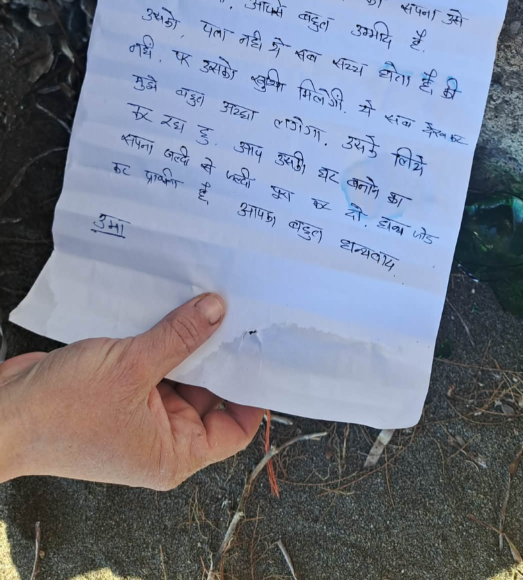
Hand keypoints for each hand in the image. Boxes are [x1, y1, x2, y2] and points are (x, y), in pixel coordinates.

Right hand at [0, 294, 261, 488]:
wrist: (5, 413)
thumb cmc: (62, 413)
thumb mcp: (132, 367)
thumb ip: (179, 337)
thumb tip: (218, 311)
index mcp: (174, 452)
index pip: (235, 427)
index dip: (253, 390)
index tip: (268, 350)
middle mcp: (161, 437)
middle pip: (209, 392)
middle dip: (219, 352)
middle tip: (241, 310)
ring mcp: (138, 413)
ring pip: (180, 371)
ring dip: (188, 340)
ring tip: (208, 298)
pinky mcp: (118, 389)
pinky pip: (153, 361)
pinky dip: (161, 337)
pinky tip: (171, 305)